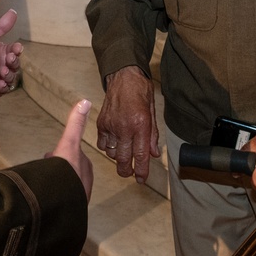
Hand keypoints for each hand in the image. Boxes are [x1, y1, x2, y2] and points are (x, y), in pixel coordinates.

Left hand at [0, 9, 23, 95]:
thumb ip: (1, 27)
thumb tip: (13, 11)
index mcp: (2, 52)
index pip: (15, 50)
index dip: (17, 49)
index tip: (16, 48)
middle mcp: (3, 64)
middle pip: (16, 64)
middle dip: (14, 61)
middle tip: (8, 59)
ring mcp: (0, 77)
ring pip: (12, 77)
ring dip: (9, 74)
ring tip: (2, 71)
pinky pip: (4, 89)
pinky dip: (4, 86)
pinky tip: (0, 83)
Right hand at [47, 99, 94, 201]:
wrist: (58, 202)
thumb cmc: (65, 173)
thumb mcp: (69, 143)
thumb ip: (76, 124)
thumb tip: (86, 101)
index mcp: (84, 168)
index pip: (75, 158)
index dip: (63, 155)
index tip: (52, 155)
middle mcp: (83, 184)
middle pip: (69, 172)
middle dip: (59, 169)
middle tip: (47, 168)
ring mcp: (75, 199)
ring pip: (64, 186)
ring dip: (55, 182)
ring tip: (42, 181)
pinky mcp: (66, 211)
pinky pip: (58, 199)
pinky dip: (52, 194)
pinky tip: (43, 195)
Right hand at [95, 66, 159, 183]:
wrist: (124, 76)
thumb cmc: (141, 91)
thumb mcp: (152, 112)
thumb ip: (152, 135)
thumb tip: (153, 154)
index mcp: (140, 124)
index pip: (141, 155)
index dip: (142, 171)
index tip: (142, 179)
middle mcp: (124, 127)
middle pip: (123, 160)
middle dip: (127, 171)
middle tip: (131, 173)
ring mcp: (110, 126)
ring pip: (112, 154)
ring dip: (118, 158)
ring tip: (124, 152)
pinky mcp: (101, 123)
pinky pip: (102, 144)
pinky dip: (108, 148)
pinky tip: (115, 143)